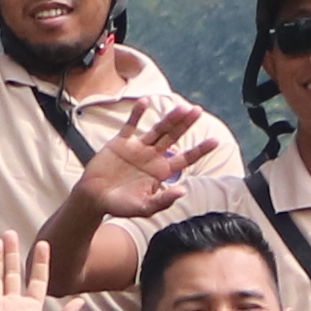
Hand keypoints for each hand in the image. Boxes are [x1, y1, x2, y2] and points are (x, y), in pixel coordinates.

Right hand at [68, 97, 221, 230]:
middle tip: (198, 110)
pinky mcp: (121, 142)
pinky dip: (137, 114)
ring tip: (181, 107)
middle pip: (174, 137)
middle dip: (186, 124)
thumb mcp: (144, 208)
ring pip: (157, 129)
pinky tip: (145, 102)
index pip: (185, 158)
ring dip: (169, 118)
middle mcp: (153, 157)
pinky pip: (131, 125)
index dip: (200, 149)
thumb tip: (183, 191)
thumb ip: (163, 200)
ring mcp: (138, 148)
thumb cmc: (119, 206)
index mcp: (162, 172)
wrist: (93, 198)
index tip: (216, 140)